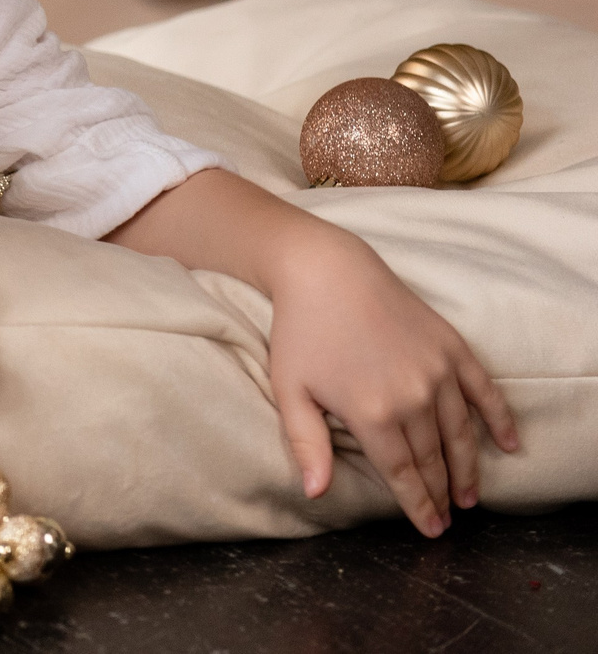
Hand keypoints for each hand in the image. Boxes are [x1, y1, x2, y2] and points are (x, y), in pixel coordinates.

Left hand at [265, 228, 519, 535]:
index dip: (418, 504)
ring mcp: (437, 371)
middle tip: (449, 519)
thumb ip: (306, 444)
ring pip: (460, 434)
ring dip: (468, 468)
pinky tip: (509, 445)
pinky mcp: (452, 347)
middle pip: (433, 458)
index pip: (402, 473)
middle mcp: (412, 397)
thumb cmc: (300, 331)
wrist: (326, 271)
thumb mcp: (291, 390)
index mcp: (372, 413)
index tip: (430, 528)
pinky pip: (485, 392)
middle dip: (442, 493)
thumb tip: (315, 494)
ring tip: (469, 497)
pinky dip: (500, 420)